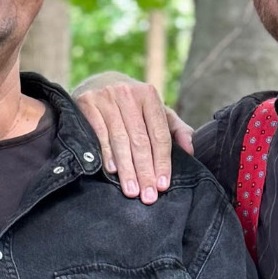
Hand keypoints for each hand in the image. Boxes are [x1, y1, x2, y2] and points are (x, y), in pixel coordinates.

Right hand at [75, 73, 193, 202]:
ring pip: (120, 140)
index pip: (159, 134)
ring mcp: (106, 97)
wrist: (97, 82)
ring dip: (127, 169)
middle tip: (148, 196)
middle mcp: (128, 93)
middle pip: (140, 140)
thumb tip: (190, 150)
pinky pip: (99, 134)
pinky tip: (112, 172)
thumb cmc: (131, 104)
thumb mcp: (155, 111)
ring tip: (132, 191)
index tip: (163, 185)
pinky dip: (106, 154)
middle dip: (145, 171)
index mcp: (149, 95)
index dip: (162, 162)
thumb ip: (175, 129)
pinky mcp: (87, 103)